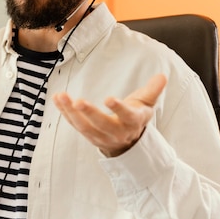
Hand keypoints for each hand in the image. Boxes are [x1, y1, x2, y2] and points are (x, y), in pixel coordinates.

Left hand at [52, 74, 166, 156]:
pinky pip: (74, 124)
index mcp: (132, 122)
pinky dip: (65, 112)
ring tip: (61, 96)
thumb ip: (152, 90)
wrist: (128, 142)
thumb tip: (162, 76)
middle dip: (89, 113)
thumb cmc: (135, 116)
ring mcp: (101, 136)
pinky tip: (57, 98)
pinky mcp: (88, 135)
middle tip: (78, 101)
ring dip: (71, 112)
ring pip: (84, 127)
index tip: (109, 99)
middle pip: (102, 124)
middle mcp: (117, 132)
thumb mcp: (146, 104)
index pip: (127, 116)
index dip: (119, 109)